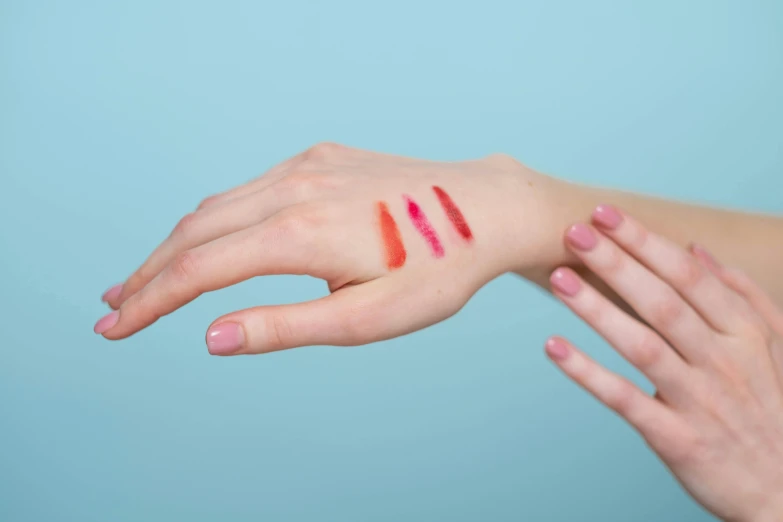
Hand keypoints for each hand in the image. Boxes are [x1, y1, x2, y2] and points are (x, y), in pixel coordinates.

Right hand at [94, 143, 550, 354]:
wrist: (485, 208)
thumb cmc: (437, 270)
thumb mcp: (367, 316)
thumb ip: (285, 325)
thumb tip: (210, 335)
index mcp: (300, 232)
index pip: (198, 269)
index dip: (149, 301)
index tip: (114, 329)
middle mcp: (293, 187)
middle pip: (194, 232)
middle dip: (148, 273)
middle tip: (114, 310)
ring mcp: (306, 165)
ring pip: (218, 205)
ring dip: (178, 244)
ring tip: (148, 279)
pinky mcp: (320, 157)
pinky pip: (251, 187)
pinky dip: (217, 218)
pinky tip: (212, 240)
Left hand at [545, 205, 782, 520]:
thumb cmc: (768, 409)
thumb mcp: (773, 347)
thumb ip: (742, 295)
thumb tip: (697, 249)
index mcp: (745, 333)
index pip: (688, 276)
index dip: (644, 242)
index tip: (604, 214)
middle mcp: (723, 361)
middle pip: (663, 302)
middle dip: (616, 263)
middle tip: (572, 232)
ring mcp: (699, 400)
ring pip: (643, 345)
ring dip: (597, 309)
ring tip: (558, 278)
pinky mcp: (677, 438)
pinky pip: (626, 400)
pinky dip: (588, 373)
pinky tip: (553, 347)